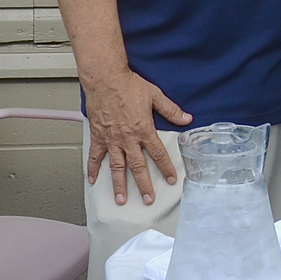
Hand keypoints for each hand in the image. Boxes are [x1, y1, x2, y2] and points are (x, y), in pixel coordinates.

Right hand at [83, 68, 192, 205]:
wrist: (106, 79)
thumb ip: (171, 110)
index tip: (172, 180)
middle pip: (138, 166)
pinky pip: (95, 156)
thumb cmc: (129, 86)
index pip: (158, 153)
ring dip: (119, 185)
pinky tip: (93, 181)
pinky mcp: (98, 136)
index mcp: (144, 129)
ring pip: (116, 167)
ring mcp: (111, 139)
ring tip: (121, 200)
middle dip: (144, 184)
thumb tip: (187, 119)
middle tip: (148, 199)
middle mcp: (128, 138)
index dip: (166, 168)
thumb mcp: (155, 96)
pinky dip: (93, 169)